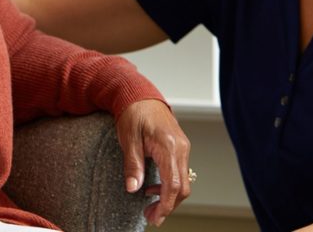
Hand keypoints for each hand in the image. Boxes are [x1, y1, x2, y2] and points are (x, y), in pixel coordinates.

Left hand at [115, 99, 190, 226]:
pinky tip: (153, 188)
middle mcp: (181, 148)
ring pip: (183, 182)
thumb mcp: (128, 139)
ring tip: (150, 206)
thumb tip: (133, 188)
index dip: (165, 205)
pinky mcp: (180, 148)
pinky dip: (169, 185)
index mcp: (169, 146)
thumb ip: (133, 165)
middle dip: (168, 206)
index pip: (173, 184)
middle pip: (182, 187)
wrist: (140, 95)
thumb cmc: (134, 113)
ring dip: (168, 197)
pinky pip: (179, 172)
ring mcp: (183, 148)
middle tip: (150, 216)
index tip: (155, 217)